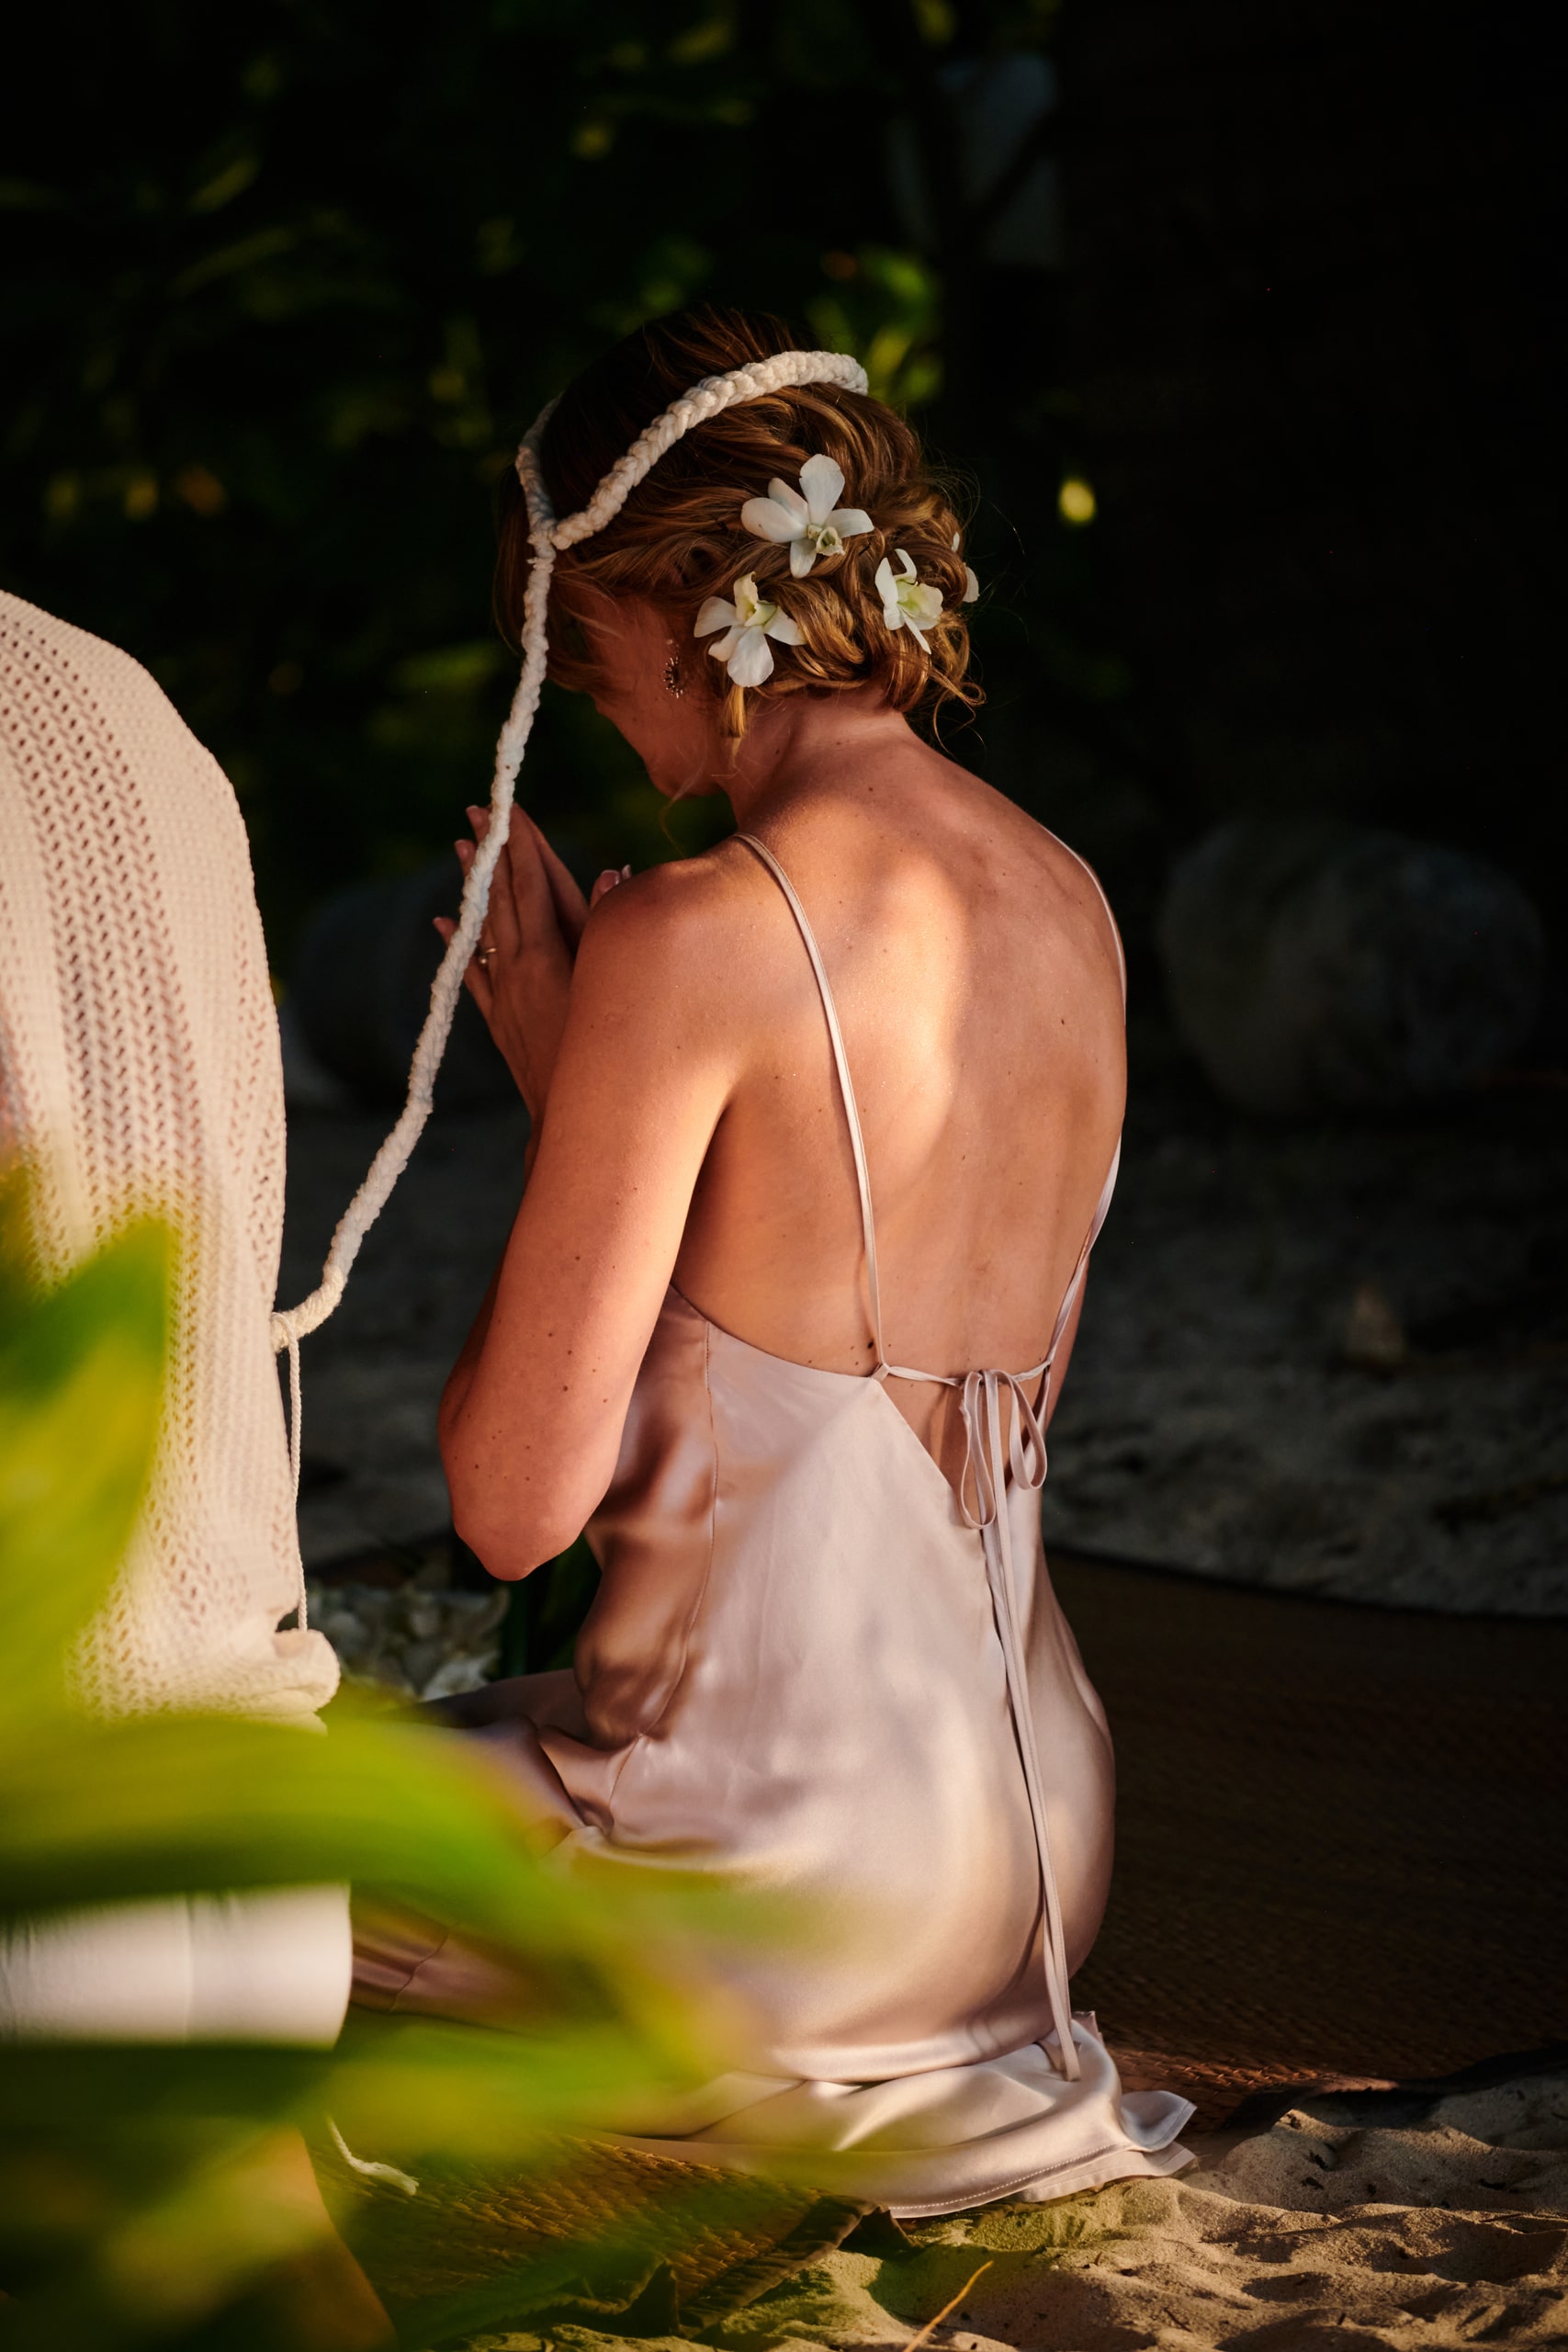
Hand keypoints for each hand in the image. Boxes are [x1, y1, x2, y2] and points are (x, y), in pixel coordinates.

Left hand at [433, 805, 629, 1120]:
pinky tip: (447, 922)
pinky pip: (475, 973)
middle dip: (493, 851)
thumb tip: (610, 871)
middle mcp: (519, 969)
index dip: (522, 844)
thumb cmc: (607, 1056)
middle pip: (504, 897)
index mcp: (548, 954)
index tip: (509, 808)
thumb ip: (611, 927)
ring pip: (486, 928)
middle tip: (477, 811)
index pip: (533, 884)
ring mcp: (506, 995)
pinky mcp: (501, 1021)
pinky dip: (461, 944)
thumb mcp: (615, 986)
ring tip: (459, 849)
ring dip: (475, 887)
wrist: (571, 1122)